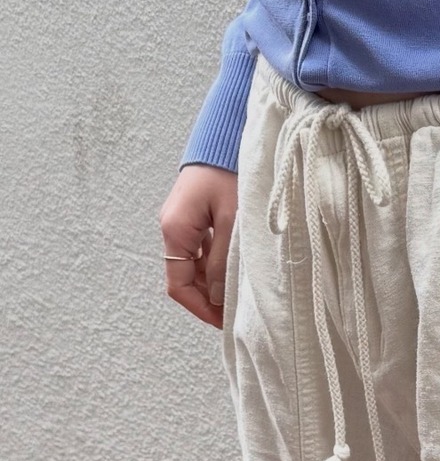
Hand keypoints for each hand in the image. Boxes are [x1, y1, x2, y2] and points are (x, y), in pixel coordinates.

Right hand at [159, 164, 238, 328]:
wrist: (226, 138)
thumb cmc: (230, 174)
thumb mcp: (232, 223)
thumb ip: (222, 263)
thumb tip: (217, 299)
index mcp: (175, 231)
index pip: (179, 285)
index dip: (200, 308)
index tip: (224, 322)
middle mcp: (174, 229)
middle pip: (187, 278)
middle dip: (210, 299)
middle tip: (239, 313)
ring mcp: (185, 224)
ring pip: (197, 267)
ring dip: (216, 283)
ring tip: (243, 295)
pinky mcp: (198, 218)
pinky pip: (205, 252)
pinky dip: (220, 266)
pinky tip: (240, 271)